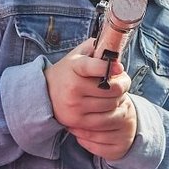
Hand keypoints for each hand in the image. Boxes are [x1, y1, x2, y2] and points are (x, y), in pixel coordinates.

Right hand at [45, 39, 137, 159]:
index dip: (109, 67)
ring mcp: (75, 106)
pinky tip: (110, 106)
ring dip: (119, 98)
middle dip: (123, 84)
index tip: (119, 67)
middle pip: (112, 89)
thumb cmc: (69, 71)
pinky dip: (113, 112)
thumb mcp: (79, 54)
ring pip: (111, 104)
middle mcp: (73, 87)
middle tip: (122, 81)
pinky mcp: (77, 121)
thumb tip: (116, 53)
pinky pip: (106, 120)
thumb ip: (97, 47)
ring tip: (114, 93)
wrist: (46, 92)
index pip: (93, 67)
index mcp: (74, 67)